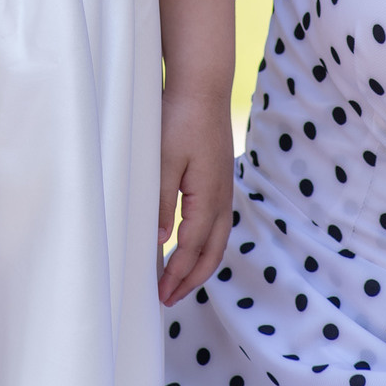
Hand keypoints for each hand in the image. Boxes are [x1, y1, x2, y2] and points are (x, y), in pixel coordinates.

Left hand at [158, 90, 234, 304]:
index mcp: (208, 196)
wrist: (203, 87)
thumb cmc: (179, 119)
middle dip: (191, 279)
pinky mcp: (221, 179)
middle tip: (169, 298)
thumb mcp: (162, 161)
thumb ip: (161, 202)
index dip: (177, 273)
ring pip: (218, 240)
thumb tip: (161, 241)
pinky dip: (206, 244)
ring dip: (200, 264)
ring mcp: (225, 188)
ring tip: (180, 281)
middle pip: (212, 252)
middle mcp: (222, 197)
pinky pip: (218, 224)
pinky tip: (191, 244)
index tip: (160, 292)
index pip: (193, 247)